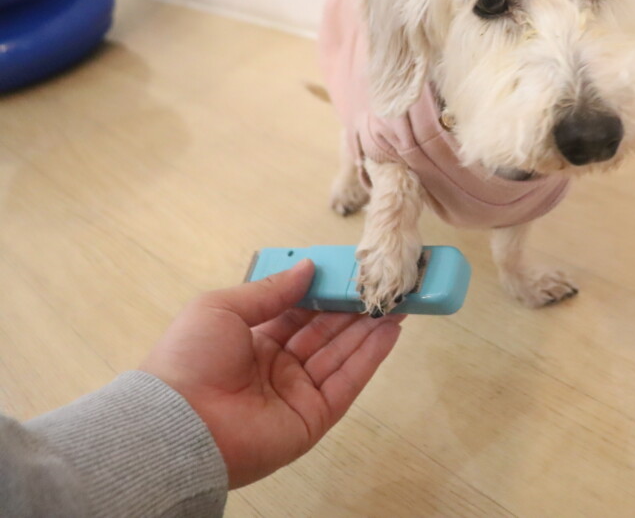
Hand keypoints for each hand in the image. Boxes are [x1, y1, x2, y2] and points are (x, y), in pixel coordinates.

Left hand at [140, 259, 402, 487]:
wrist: (178, 425)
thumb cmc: (190, 358)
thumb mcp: (222, 308)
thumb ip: (270, 290)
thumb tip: (309, 267)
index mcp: (252, 341)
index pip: (298, 312)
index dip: (324, 292)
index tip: (351, 271)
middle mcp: (277, 366)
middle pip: (325, 332)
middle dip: (354, 307)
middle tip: (385, 283)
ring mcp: (297, 393)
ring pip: (341, 354)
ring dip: (370, 327)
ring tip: (399, 300)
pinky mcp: (314, 417)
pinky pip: (347, 382)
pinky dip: (370, 356)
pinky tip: (390, 329)